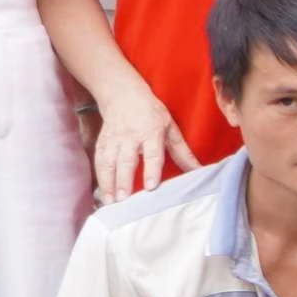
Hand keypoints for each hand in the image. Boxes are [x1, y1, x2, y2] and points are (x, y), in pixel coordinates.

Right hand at [91, 86, 190, 201]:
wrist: (123, 95)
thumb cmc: (150, 112)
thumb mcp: (170, 128)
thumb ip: (182, 151)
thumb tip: (198, 170)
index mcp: (151, 132)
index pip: (152, 153)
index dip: (152, 170)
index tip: (151, 186)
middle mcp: (130, 136)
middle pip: (126, 160)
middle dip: (123, 180)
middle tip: (123, 199)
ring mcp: (114, 140)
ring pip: (109, 162)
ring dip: (108, 183)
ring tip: (109, 201)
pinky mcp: (102, 142)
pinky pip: (99, 161)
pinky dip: (99, 177)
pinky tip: (101, 192)